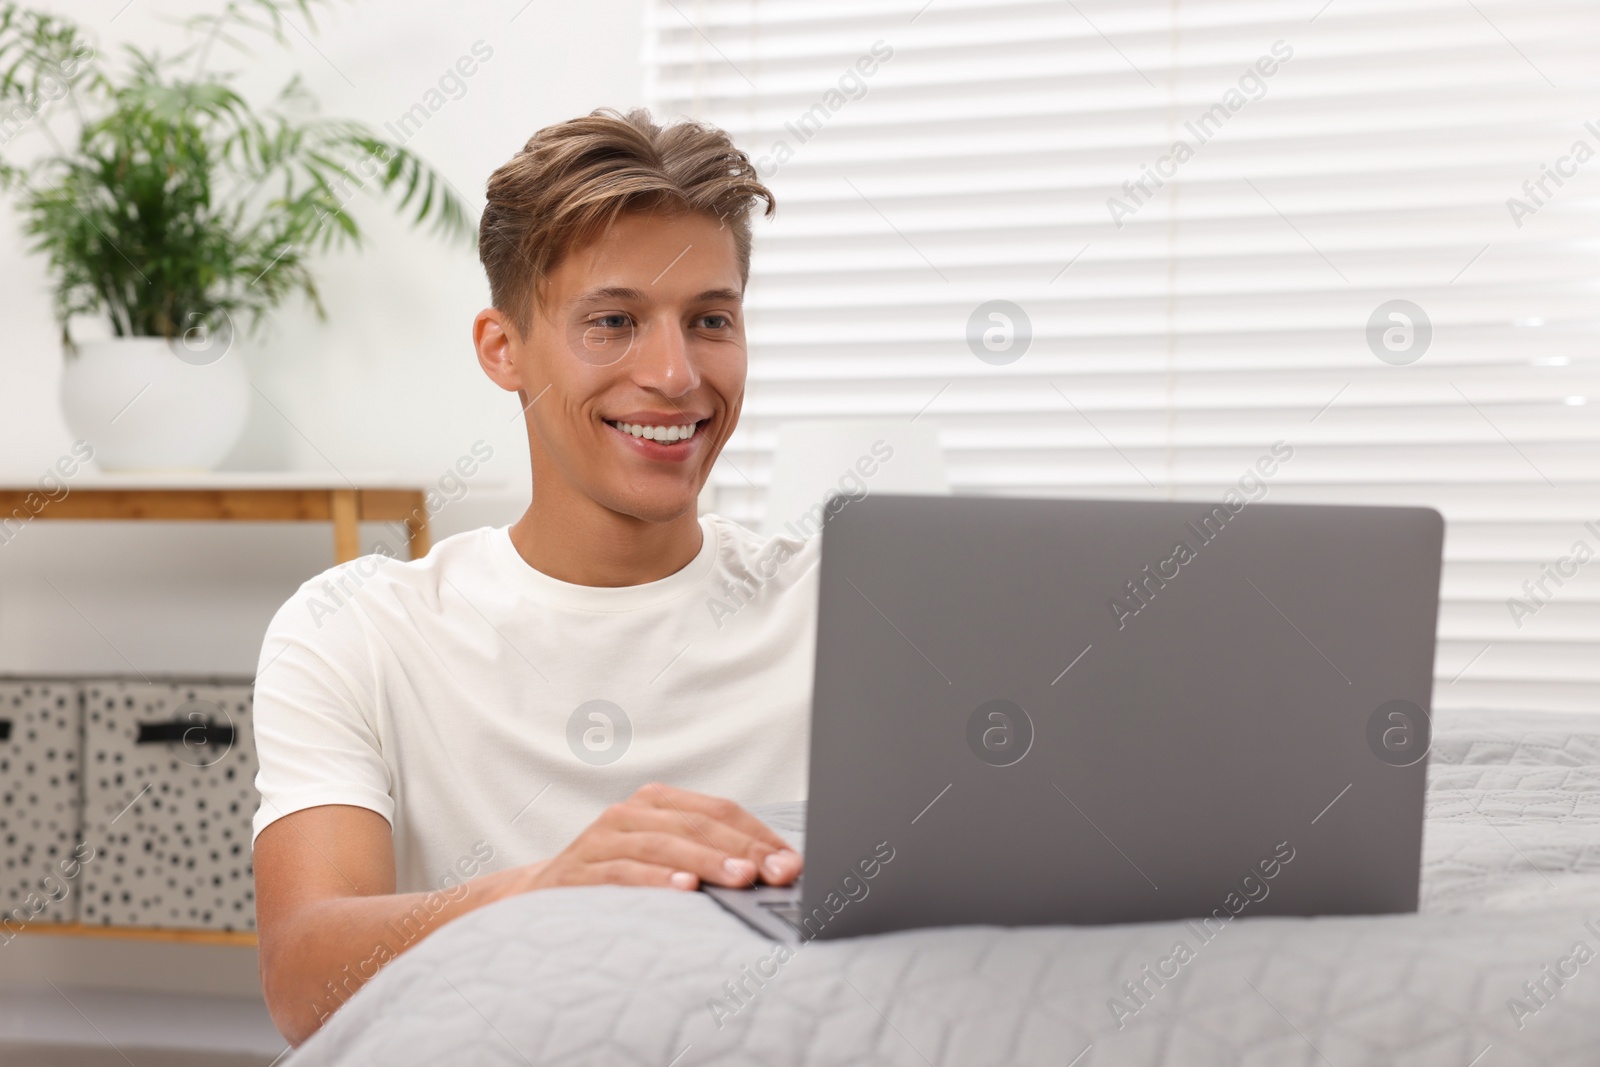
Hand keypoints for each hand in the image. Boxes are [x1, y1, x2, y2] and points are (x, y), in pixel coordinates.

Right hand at [523, 783, 802, 891]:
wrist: (540, 895)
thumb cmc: (618, 874)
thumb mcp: (662, 854)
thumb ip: (709, 855)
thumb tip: (773, 871)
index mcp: (658, 801)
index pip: (719, 811)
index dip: (759, 835)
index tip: (792, 863)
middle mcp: (630, 813)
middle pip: (697, 825)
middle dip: (743, 849)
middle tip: (776, 872)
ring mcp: (603, 839)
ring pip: (665, 844)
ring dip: (707, 862)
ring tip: (741, 877)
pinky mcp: (581, 870)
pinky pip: (623, 873)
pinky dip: (656, 880)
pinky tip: (683, 889)